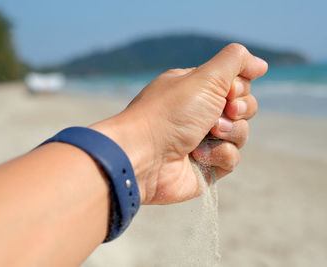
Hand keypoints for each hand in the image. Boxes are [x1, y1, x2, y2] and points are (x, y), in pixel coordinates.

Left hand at [92, 43, 267, 204]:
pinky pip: (232, 158)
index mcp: (196, 88)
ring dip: (229, 132)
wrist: (144, 155)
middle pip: (243, 107)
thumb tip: (261, 64)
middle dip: (239, 109)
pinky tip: (198, 156)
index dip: (239, 87)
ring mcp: (202, 140)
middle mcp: (199, 112)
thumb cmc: (170, 112)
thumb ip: (234, 62)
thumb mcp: (204, 77)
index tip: (228, 90)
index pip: (236, 82)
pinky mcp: (206, 166)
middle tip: (223, 111)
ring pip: (241, 133)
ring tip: (207, 134)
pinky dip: (219, 155)